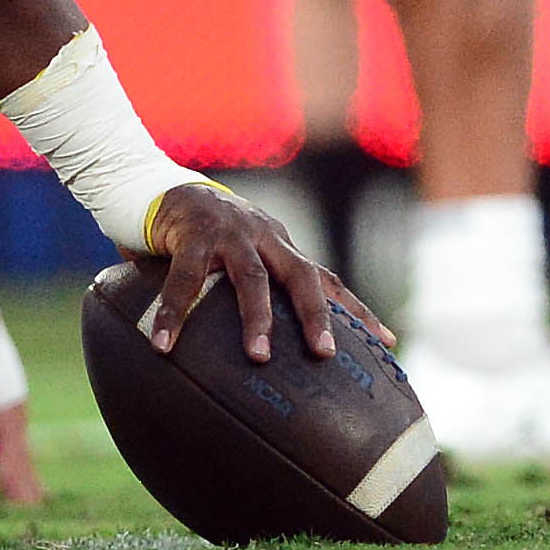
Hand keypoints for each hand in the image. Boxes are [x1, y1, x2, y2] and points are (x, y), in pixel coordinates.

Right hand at [136, 183, 366, 366]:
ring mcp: (231, 233)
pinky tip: (164, 343)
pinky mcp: (193, 234)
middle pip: (301, 276)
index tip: (386, 342)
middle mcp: (265, 237)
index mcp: (282, 248)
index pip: (327, 281)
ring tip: (259, 356)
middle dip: (316, 315)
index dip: (357, 311)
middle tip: (324, 353)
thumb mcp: (245, 259)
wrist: (163, 189)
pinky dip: (175, 312)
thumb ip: (260, 295)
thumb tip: (273, 359)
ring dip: (258, 318)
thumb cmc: (209, 238)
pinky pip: (185, 278)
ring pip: (253, 277)